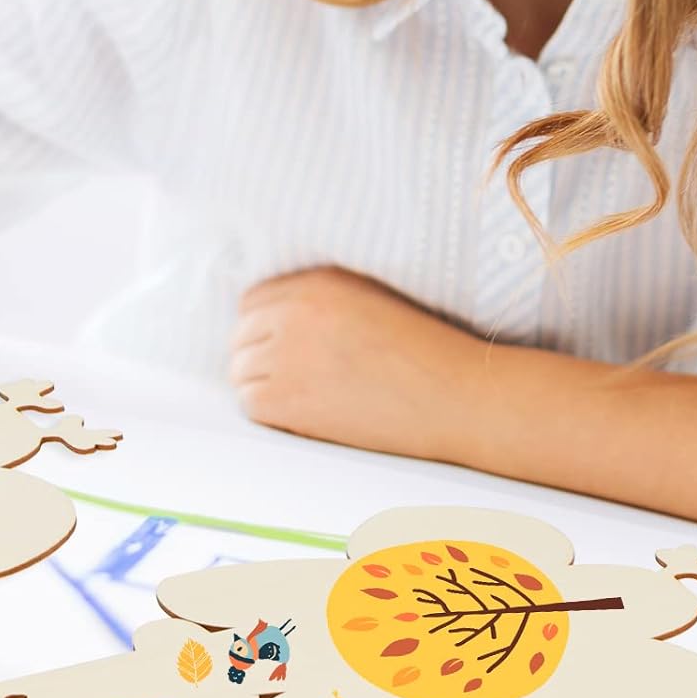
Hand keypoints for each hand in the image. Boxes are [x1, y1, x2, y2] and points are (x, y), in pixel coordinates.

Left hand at [228, 265, 487, 464]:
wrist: (457, 397)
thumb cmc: (424, 351)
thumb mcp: (370, 298)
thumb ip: (320, 298)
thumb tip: (274, 317)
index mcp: (316, 283)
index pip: (252, 301)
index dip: (262, 324)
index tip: (276, 344)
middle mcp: (296, 314)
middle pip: (240, 335)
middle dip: (256, 354)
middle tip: (285, 376)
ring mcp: (289, 356)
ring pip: (239, 371)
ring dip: (259, 384)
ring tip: (295, 396)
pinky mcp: (290, 400)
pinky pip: (250, 403)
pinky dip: (267, 412)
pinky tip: (298, 414)